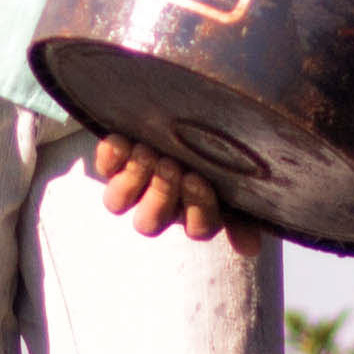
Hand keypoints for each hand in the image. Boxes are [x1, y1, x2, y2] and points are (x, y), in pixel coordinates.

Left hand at [93, 135, 252, 244]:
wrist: (196, 104)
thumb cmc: (222, 143)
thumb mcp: (237, 175)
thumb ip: (244, 211)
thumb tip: (249, 249)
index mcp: (198, 210)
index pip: (198, 228)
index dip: (196, 209)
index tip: (199, 179)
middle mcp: (163, 203)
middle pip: (150, 223)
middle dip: (160, 195)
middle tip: (170, 165)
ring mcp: (136, 183)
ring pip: (117, 203)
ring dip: (132, 180)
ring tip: (147, 153)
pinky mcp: (114, 162)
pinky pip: (104, 169)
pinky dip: (110, 157)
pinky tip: (121, 141)